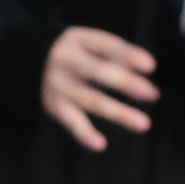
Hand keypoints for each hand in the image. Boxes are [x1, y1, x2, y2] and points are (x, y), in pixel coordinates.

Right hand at [39, 25, 164, 150]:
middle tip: (153, 94)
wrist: (31, 61)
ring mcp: (58, 84)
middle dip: (127, 83)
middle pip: (99, 72)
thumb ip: (116, 54)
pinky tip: (101, 144)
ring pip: (90, 100)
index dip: (129, 55)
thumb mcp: (91, 44)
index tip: (151, 66)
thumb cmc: (77, 53)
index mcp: (78, 39)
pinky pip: (71, 121)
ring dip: (119, 113)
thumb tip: (147, 67)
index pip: (107, 45)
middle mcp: (66, 60)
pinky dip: (84, 134)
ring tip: (144, 124)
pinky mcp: (54, 106)